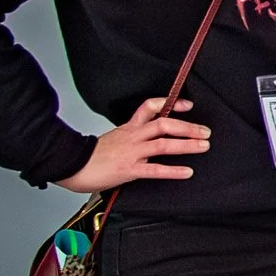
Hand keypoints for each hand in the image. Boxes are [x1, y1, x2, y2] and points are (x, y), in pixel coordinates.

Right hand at [60, 97, 210, 190]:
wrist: (70, 165)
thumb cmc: (91, 156)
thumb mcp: (114, 139)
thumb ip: (132, 137)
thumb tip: (150, 138)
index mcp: (128, 128)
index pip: (150, 108)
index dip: (170, 104)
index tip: (187, 105)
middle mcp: (132, 137)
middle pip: (163, 124)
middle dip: (188, 127)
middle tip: (205, 131)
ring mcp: (131, 153)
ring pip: (163, 144)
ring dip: (187, 145)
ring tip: (203, 146)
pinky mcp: (128, 169)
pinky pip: (154, 169)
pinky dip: (173, 170)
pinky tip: (187, 172)